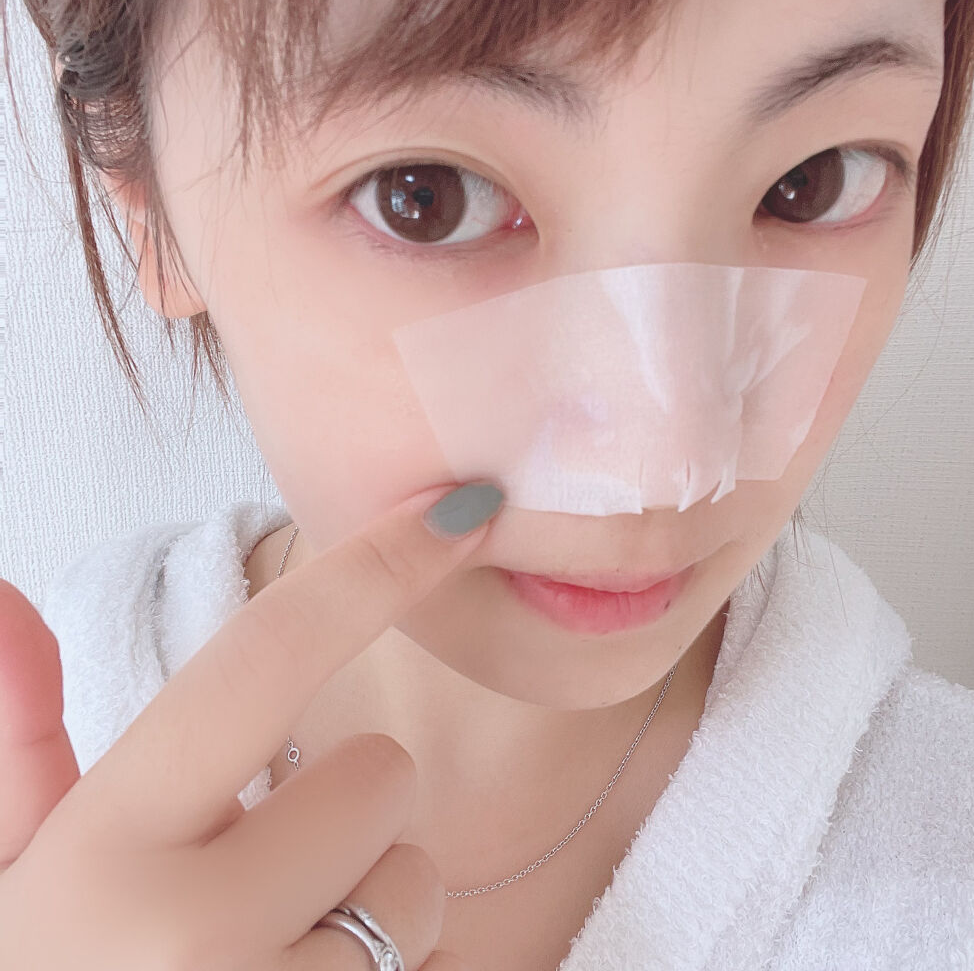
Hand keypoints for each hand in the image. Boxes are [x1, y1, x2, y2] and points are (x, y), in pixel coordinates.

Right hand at [0, 483, 502, 968]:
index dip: (372, 569)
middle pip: (378, 781)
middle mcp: (186, 936)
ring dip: (368, 911)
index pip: (265, 659)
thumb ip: (15, 741)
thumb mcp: (9, 879)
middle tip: (257, 882)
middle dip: (338, 817)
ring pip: (417, 886)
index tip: (461, 514)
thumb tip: (3, 592)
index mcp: (105, 850)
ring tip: (271, 964)